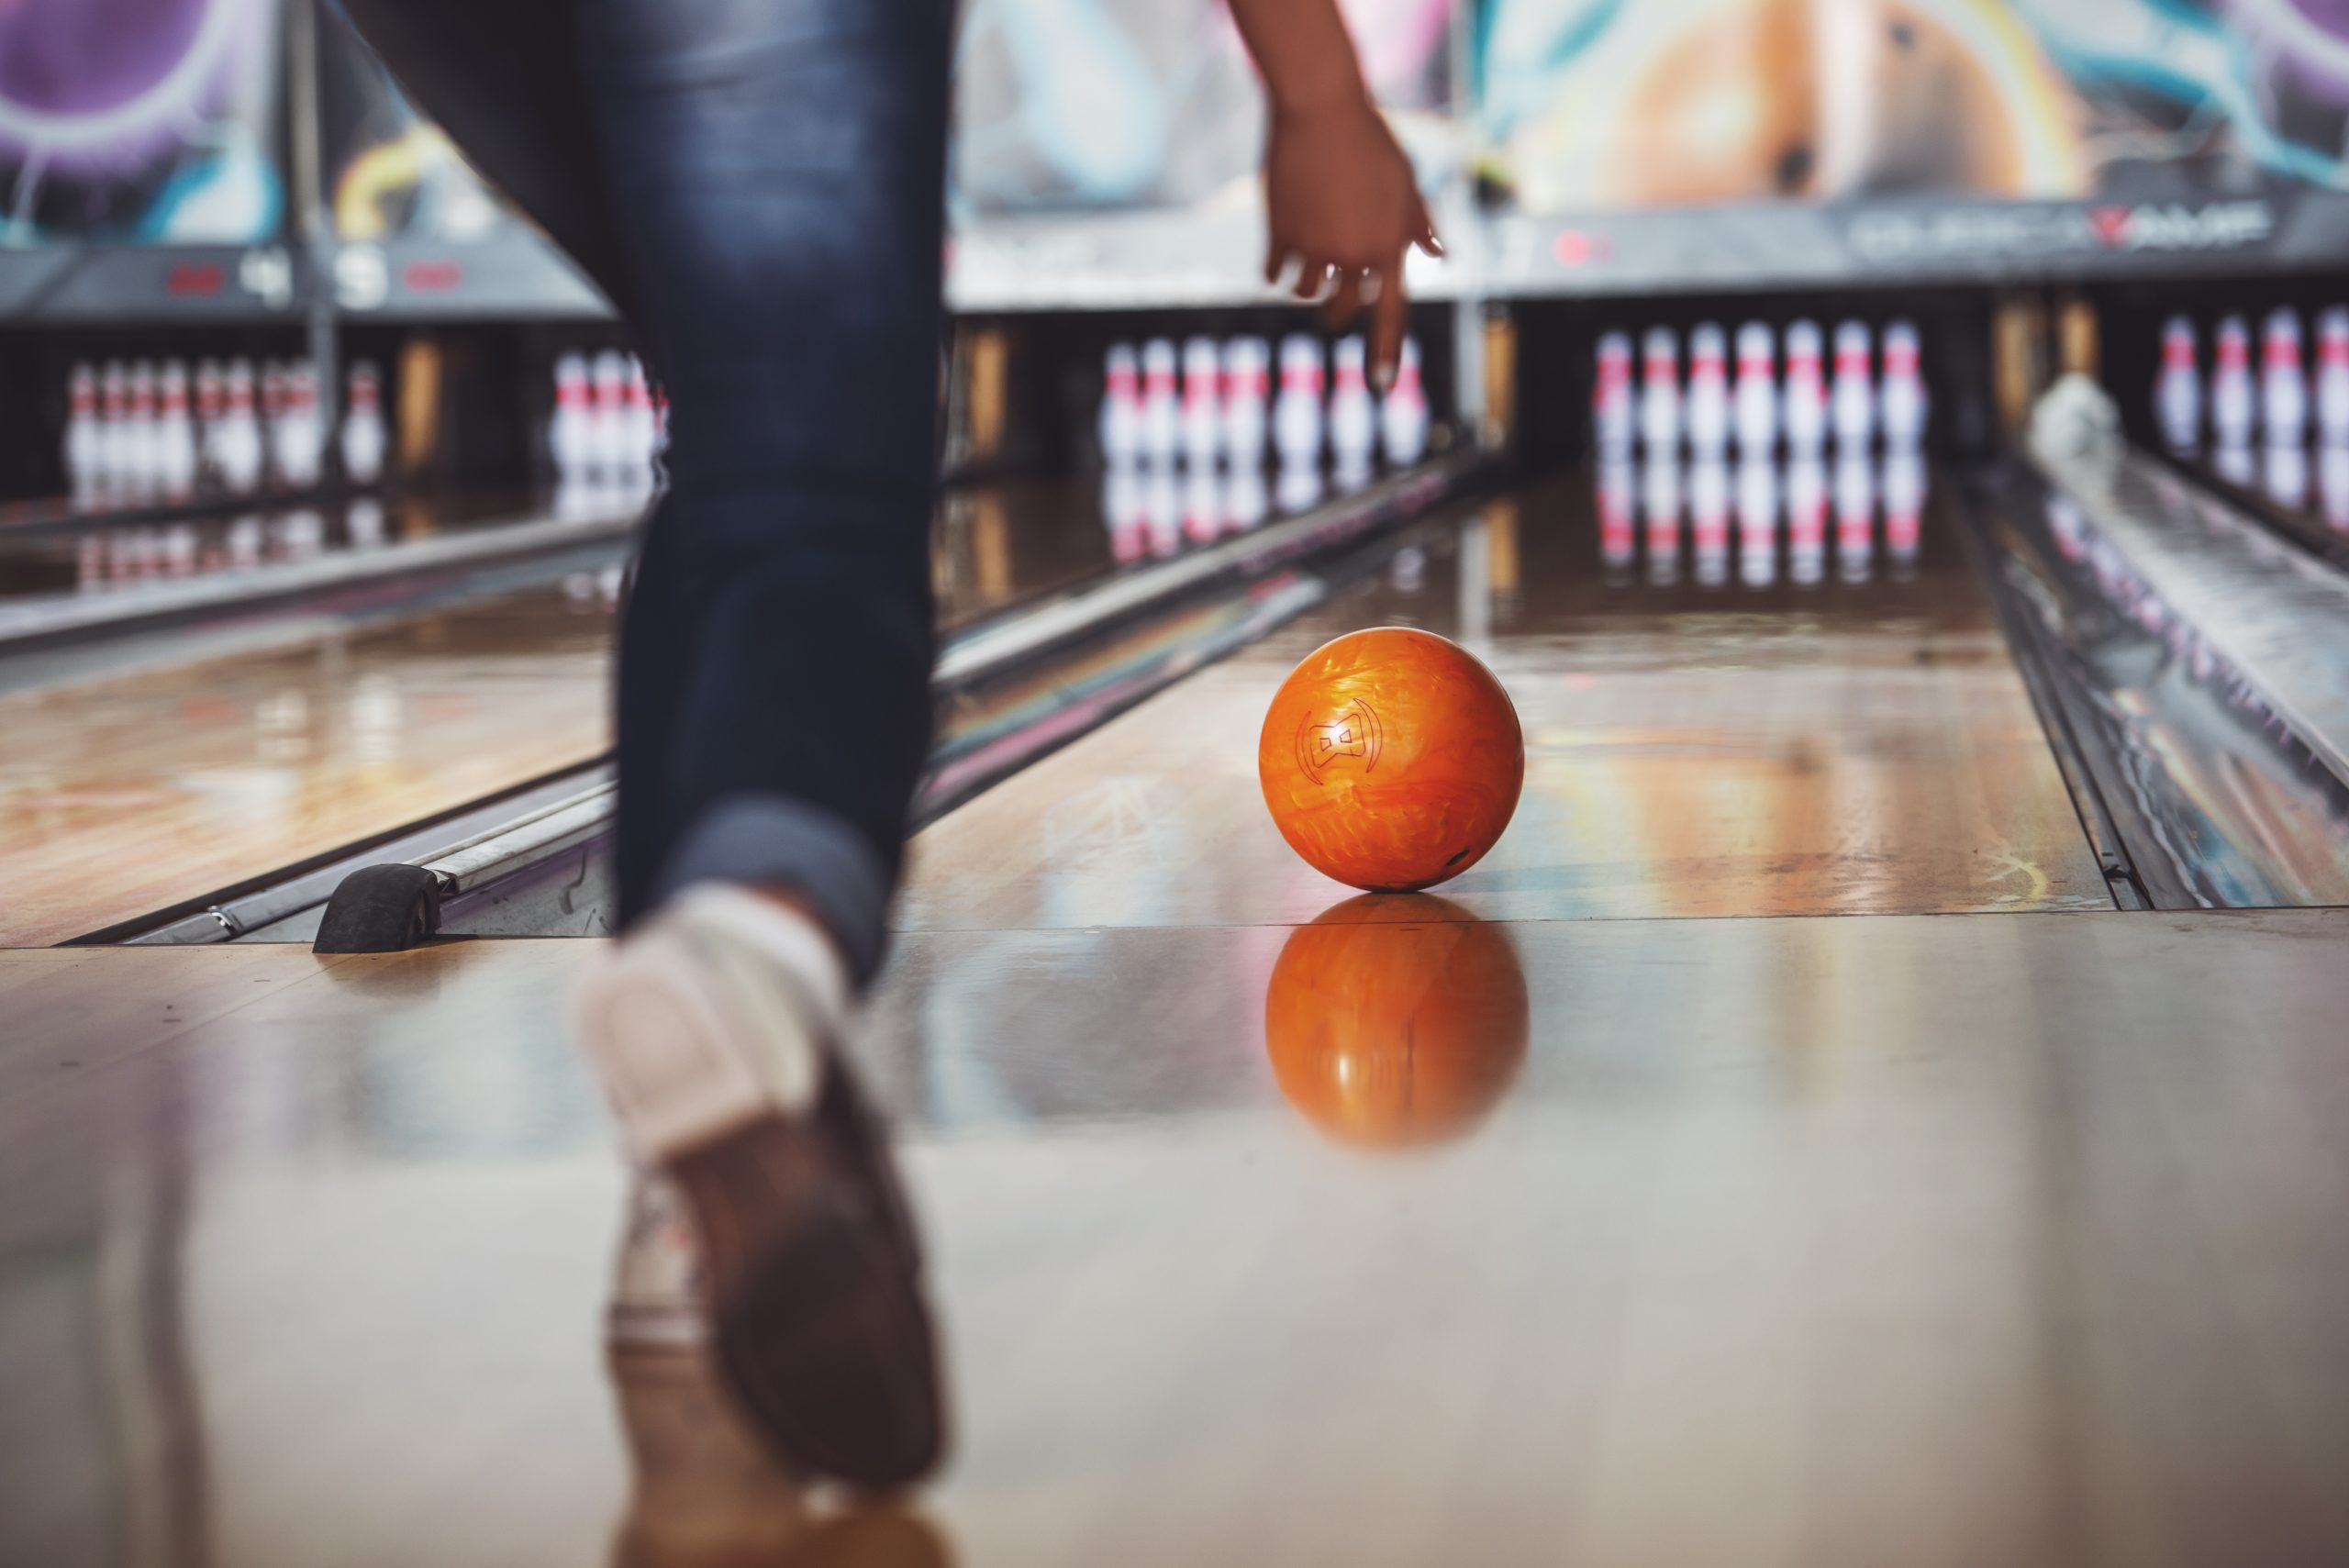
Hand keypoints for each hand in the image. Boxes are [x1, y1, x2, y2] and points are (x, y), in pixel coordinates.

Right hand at [1262, 96, 1441, 385]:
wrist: (1321, 107)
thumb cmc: (1369, 140)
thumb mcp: (1404, 180)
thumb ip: (1418, 224)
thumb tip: (1439, 257)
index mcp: (1391, 244)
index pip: (1392, 311)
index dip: (1385, 351)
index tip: (1382, 387)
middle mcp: (1356, 254)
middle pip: (1342, 310)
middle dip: (1335, 309)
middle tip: (1330, 302)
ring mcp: (1316, 247)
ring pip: (1304, 293)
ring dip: (1303, 282)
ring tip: (1305, 252)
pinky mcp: (1281, 235)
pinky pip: (1273, 273)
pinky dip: (1274, 266)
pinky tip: (1278, 242)